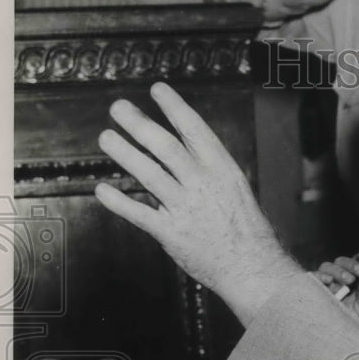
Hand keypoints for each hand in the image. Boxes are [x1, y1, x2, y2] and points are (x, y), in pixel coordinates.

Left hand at [94, 83, 301, 325]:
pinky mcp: (172, 233)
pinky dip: (118, 201)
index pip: (196, 130)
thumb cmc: (250, 234)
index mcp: (224, 171)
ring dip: (124, 153)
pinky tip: (104, 190)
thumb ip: (210, 175)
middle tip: (119, 109)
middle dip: (139, 123)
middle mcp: (204, 185)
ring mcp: (186, 208)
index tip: (158, 91)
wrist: (254, 269)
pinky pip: (138, 213)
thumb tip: (184, 160)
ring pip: (148, 173)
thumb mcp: (239, 193)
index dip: (175, 108)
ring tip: (107, 138)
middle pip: (165, 146)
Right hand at [315, 250, 358, 322]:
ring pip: (326, 266)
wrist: (341, 337)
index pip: (354, 262)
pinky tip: (329, 281)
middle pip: (339, 262)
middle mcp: (336, 278)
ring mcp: (323, 283)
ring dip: (338, 271)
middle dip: (350, 264)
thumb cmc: (353, 320)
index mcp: (350, 279)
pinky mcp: (312, 290)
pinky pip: (312, 277)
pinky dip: (319, 276)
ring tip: (348, 281)